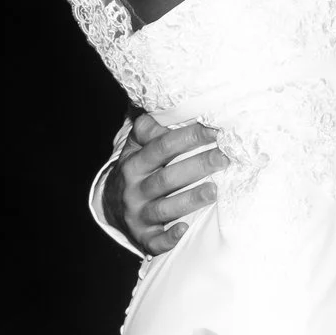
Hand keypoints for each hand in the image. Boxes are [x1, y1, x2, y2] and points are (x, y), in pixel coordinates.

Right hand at [106, 112, 225, 254]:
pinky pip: (155, 240)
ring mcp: (137, 214)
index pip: (162, 147)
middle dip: (196, 166)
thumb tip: (158, 94)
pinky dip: (169, 237)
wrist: (111, 206)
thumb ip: (148, 125)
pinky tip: (184, 229)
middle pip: (166, 177)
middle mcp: (134, 188)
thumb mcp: (136, 146)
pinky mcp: (142, 236)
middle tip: (224, 158)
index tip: (215, 130)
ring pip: (164, 208)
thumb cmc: (136, 169)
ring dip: (189, 199)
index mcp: (134, 162)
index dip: (188, 137)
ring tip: (214, 190)